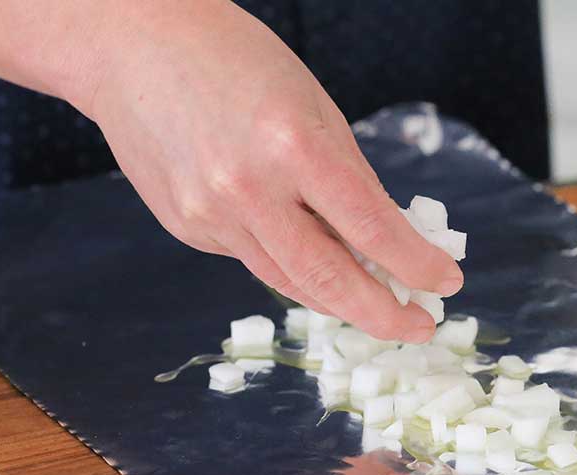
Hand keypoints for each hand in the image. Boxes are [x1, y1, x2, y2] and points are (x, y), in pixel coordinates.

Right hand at [84, 1, 461, 341]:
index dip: (415, 264)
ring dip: (340, 300)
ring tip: (376, 305)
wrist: (131, 45)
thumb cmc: (235, 60)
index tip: (445, 283)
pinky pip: (254, 259)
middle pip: (328, 278)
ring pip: (289, 281)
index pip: (370, 227)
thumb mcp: (312, 104)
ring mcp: (210, 215)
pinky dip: (290, 263)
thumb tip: (384, 240)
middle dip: (382, 315)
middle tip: (418, 327)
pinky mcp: (188, 228)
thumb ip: (346, 176)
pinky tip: (303, 248)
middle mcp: (246, 189)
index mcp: (291, 145)